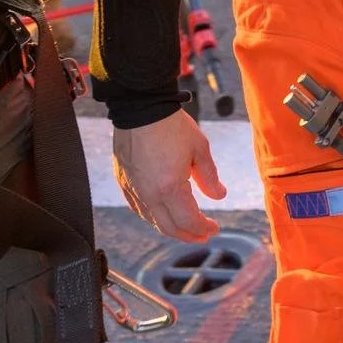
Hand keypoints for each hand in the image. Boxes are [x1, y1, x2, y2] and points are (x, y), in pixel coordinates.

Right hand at [112, 110, 226, 241]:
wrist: (140, 107)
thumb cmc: (170, 125)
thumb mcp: (199, 148)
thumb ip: (210, 176)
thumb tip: (219, 195)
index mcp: (169, 187)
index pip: (188, 220)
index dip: (203, 228)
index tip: (214, 228)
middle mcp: (148, 194)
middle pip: (169, 227)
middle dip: (188, 235)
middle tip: (202, 234)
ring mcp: (133, 189)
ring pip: (152, 220)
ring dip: (171, 227)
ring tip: (185, 226)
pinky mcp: (123, 181)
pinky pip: (139, 208)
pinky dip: (153, 216)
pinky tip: (163, 211)